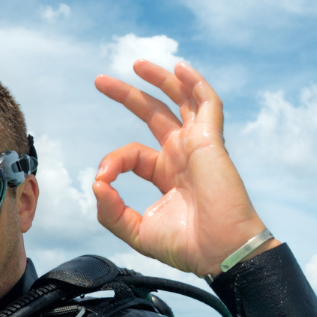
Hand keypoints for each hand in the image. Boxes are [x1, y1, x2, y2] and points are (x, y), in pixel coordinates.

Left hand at [93, 60, 276, 278]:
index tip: (104, 180)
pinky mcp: (211, 141)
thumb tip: (96, 183)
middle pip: (153, 114)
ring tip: (137, 64)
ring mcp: (198, 145)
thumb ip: (110, 210)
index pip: (132, 154)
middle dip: (127, 95)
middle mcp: (182, 155)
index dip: (112, 162)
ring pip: (181, 100)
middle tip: (101, 81)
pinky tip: (180, 68)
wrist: (220, 252)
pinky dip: (195, 84)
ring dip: (161, 79)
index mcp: (166, 174)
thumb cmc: (187, 246)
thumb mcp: (136, 231)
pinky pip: (207, 103)